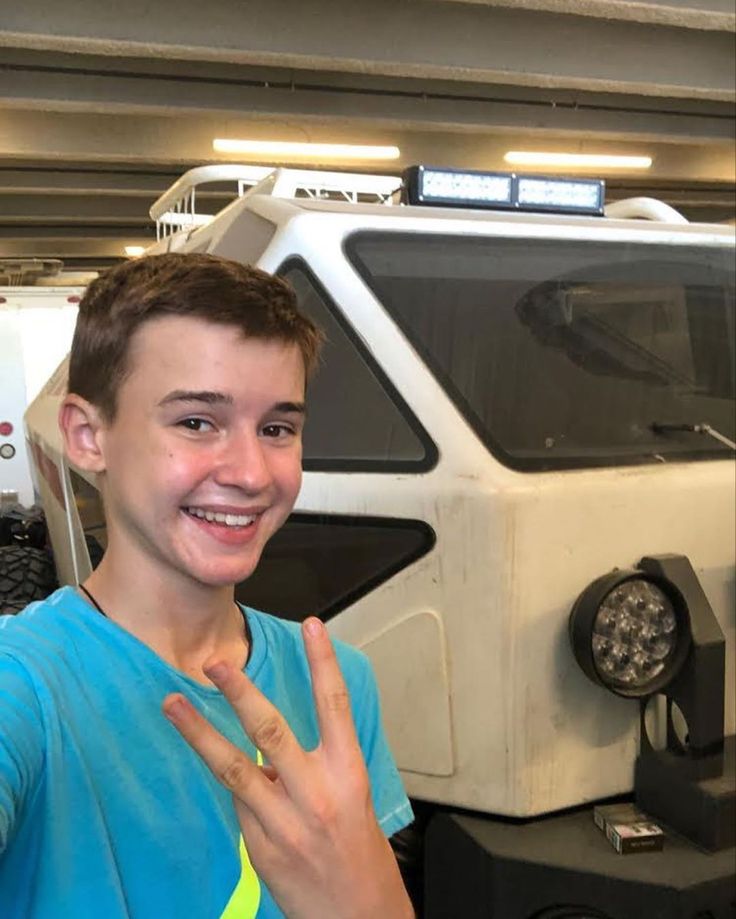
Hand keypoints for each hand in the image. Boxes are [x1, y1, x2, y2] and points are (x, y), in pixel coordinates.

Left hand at [162, 617, 413, 918]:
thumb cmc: (360, 855)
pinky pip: (238, 804)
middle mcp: (316, 792)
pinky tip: (224, 772)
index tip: (311, 625)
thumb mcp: (351, 799)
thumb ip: (314, 770)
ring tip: (172, 703)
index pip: (335, 705)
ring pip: (235, 766)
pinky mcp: (260, 846)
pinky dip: (232, 786)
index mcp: (348, 773)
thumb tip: (269, 752)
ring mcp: (284, 821)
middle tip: (214, 661)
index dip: (323, 662)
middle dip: (239, 691)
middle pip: (271, 728)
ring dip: (199, 732)